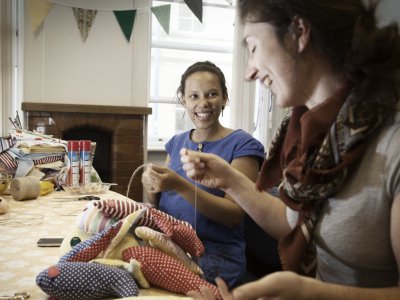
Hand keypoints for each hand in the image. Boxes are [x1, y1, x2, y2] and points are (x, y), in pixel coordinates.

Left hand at [141, 164, 180, 192]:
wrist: (177, 184)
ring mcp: (157, 188)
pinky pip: (149, 189)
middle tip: (149, 169)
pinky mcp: (157, 191)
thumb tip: (149, 165)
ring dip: (146, 178)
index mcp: (161, 178)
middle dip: (147, 173)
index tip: (150, 166)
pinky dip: (147, 185)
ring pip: (147, 182)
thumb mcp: (166, 169)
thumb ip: (157, 167)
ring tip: (149, 174)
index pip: (150, 173)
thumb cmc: (172, 175)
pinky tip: (149, 181)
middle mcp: (158, 184)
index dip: (149, 168)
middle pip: (148, 177)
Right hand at [180, 148, 234, 189]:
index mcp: (198, 156)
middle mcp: (195, 163)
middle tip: (197, 159)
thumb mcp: (209, 157)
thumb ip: (197, 154)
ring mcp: (195, 171)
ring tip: (203, 166)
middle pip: (183, 160)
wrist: (226, 177)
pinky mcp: (196, 178)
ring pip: (185, 167)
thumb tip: (184, 151)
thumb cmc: (220, 165)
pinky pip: (189, 174)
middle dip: (188, 159)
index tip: (185, 152)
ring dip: (193, 165)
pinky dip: (194, 172)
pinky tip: (202, 172)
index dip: (183, 152)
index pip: (186, 153)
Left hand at [187, 272, 305, 299]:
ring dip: (215, 299)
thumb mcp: (271, 284)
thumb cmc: (291, 286)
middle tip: (191, 290)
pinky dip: (227, 296)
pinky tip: (222, 286)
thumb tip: (232, 295)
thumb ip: (252, 291)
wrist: (308, 293)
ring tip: (201, 288)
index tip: (199, 288)